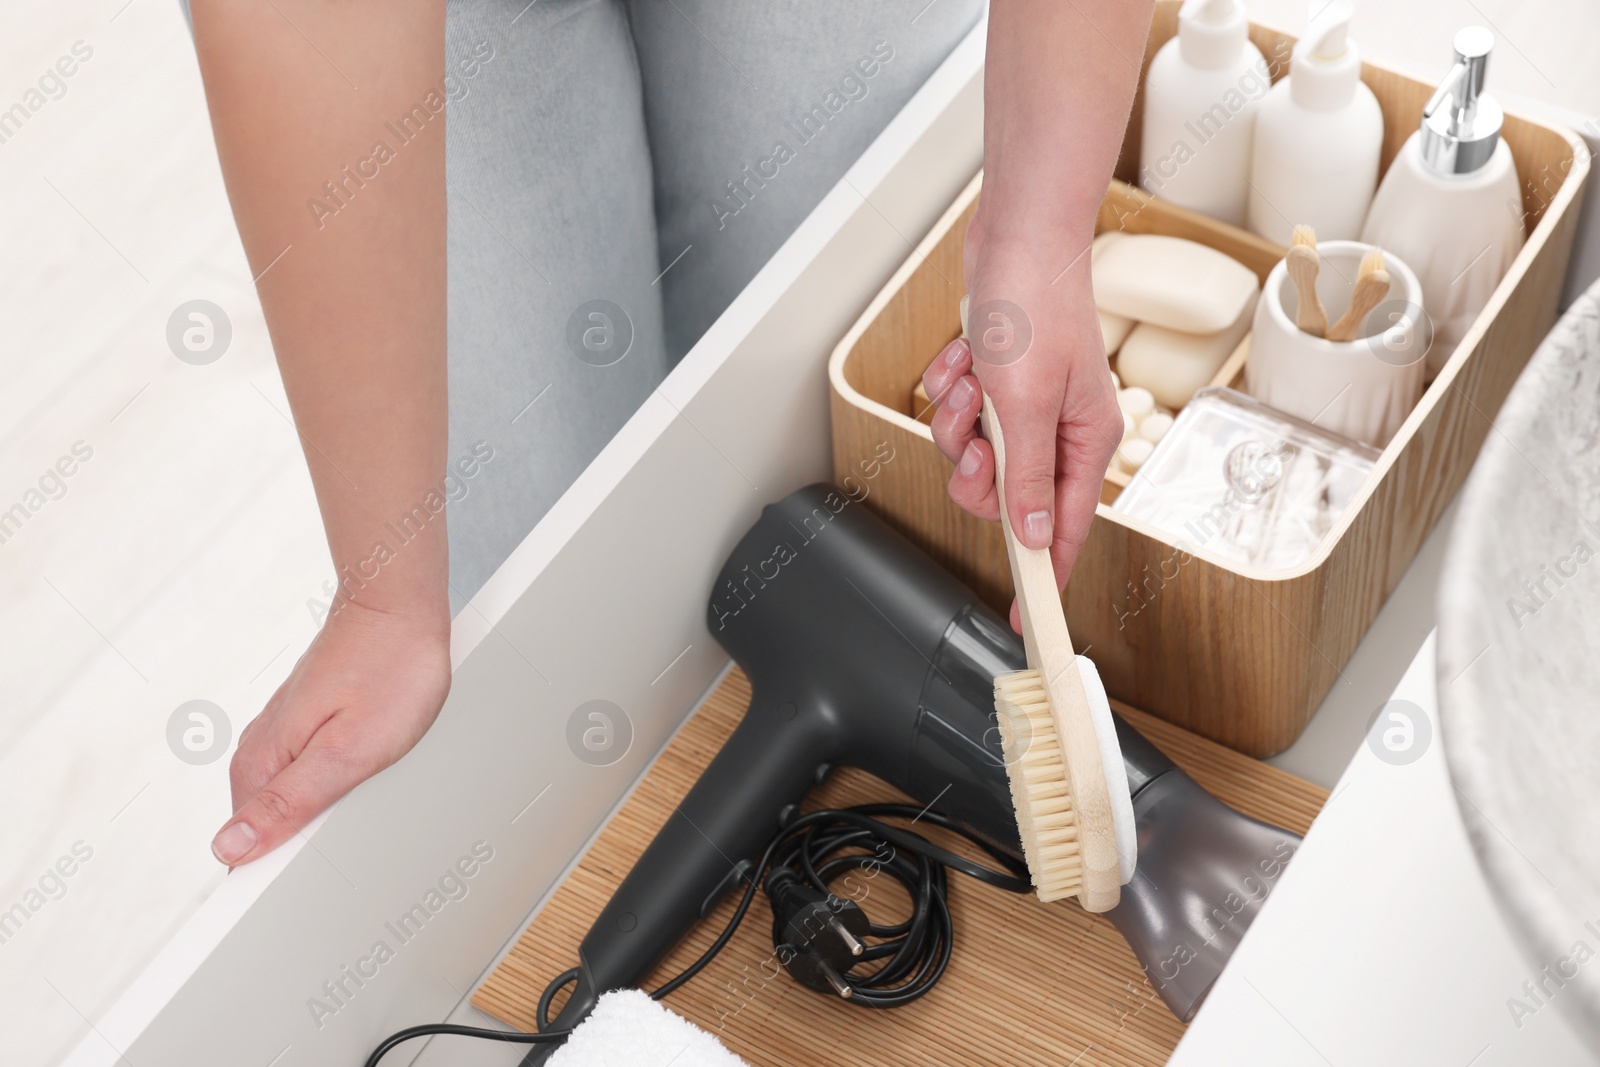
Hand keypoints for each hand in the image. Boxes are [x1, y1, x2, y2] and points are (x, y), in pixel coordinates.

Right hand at [210, 600, 450, 865]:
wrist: (398, 606)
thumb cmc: (388, 672)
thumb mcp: (348, 752)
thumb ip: (289, 802)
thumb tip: (227, 848)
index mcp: (260, 764)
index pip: (237, 846)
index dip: (268, 875)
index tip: (302, 896)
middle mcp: (262, 750)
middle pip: (265, 828)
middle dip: (304, 847)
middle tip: (354, 837)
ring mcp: (284, 735)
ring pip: (290, 801)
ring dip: (323, 816)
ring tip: (366, 802)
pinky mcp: (308, 723)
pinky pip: (309, 774)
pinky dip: (334, 787)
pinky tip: (364, 778)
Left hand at [922, 224, 1122, 630]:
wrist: (1016, 236)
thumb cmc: (1036, 306)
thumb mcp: (1026, 407)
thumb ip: (1028, 479)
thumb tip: (1035, 537)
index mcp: (1084, 443)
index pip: (1065, 533)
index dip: (1044, 579)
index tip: (1025, 623)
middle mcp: (1058, 431)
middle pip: (1003, 498)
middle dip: (974, 470)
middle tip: (973, 442)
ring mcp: (1025, 409)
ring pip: (972, 456)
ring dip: (957, 420)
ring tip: (969, 381)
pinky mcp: (995, 386)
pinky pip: (959, 416)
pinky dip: (952, 389)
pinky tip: (963, 358)